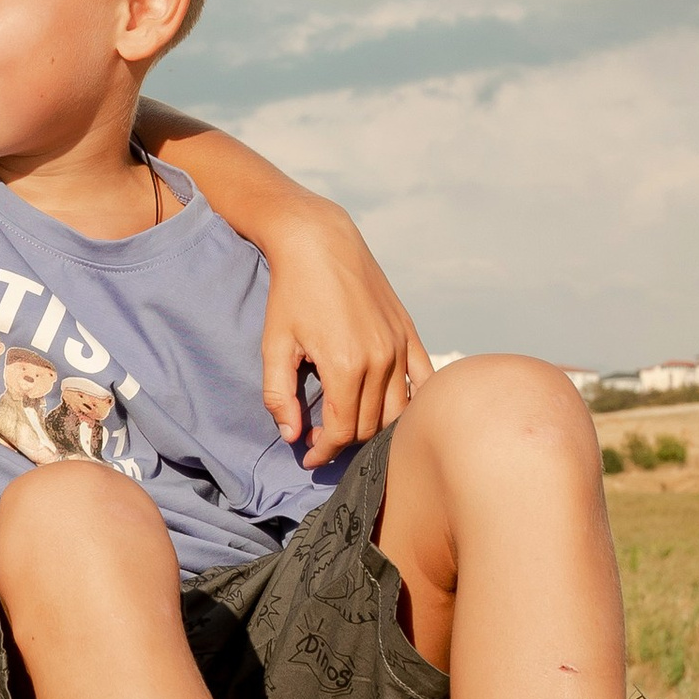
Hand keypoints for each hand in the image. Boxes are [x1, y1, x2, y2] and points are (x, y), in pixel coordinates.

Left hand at [258, 189, 432, 466]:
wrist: (319, 242)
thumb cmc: (291, 292)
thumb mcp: (273, 345)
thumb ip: (279, 395)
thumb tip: (292, 436)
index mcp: (346, 366)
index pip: (342, 432)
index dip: (323, 452)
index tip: (308, 456)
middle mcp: (381, 360)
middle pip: (370, 426)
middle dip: (345, 442)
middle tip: (322, 440)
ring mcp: (400, 346)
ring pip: (398, 412)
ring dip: (375, 427)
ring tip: (350, 425)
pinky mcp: (410, 332)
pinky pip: (424, 382)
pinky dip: (412, 404)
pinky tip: (392, 410)